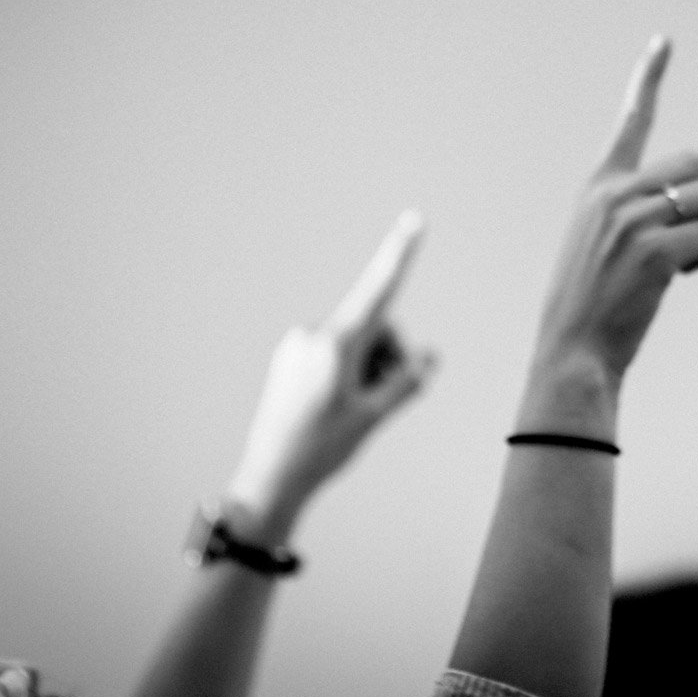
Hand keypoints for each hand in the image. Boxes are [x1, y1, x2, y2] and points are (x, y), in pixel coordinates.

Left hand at [225, 211, 435, 538]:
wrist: (268, 478)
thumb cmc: (323, 449)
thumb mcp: (373, 417)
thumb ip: (406, 381)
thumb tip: (428, 357)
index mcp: (336, 345)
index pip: (378, 290)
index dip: (400, 253)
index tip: (415, 219)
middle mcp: (313, 335)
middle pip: (376, 329)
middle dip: (387, 358)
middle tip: (375, 404)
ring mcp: (297, 345)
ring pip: (356, 343)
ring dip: (367, 369)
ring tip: (351, 411)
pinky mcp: (290, 357)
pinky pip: (334, 352)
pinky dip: (347, 372)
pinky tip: (333, 408)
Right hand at [531, 36, 697, 386]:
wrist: (572, 352)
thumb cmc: (592, 307)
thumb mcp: (600, 244)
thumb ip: (640, 212)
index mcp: (598, 188)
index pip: (631, 123)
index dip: (648, 78)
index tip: (664, 41)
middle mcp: (613, 195)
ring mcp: (633, 220)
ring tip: (684, 263)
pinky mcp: (654, 251)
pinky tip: (680, 277)